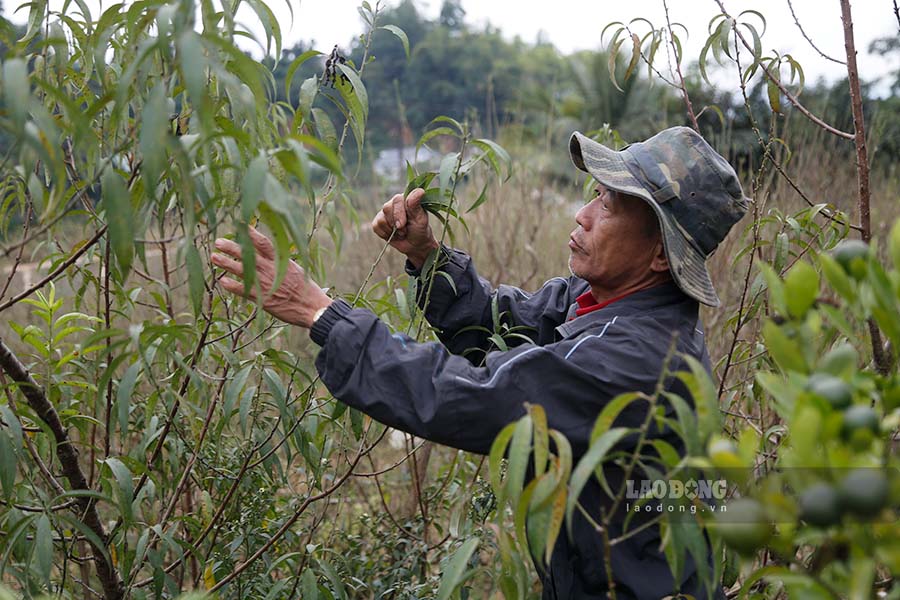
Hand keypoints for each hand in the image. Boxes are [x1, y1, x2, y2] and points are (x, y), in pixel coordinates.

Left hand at [211, 226, 331, 327]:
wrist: (312, 308)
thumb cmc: (306, 288)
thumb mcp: (295, 269)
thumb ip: (280, 261)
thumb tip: (270, 252)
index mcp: (280, 261)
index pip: (263, 243)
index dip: (250, 233)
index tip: (239, 224)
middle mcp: (271, 269)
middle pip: (248, 254)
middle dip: (232, 247)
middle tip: (218, 241)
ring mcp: (265, 284)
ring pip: (242, 270)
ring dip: (226, 263)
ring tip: (214, 257)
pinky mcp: (262, 299)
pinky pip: (243, 290)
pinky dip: (232, 285)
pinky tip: (222, 281)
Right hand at [371, 187, 438, 268]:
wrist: (415, 244)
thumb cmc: (420, 229)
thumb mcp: (421, 219)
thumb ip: (416, 205)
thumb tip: (420, 191)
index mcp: (405, 198)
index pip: (397, 200)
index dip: (399, 213)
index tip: (403, 224)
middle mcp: (393, 203)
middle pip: (387, 208)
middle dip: (396, 223)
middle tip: (405, 230)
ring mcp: (385, 212)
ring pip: (381, 219)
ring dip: (391, 230)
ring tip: (401, 233)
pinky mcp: (378, 222)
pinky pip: (376, 226)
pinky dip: (385, 234)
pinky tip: (393, 235)